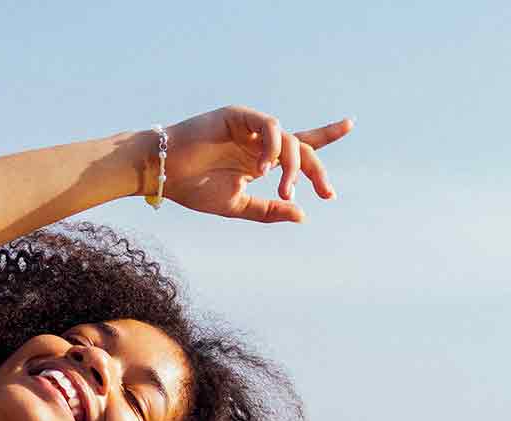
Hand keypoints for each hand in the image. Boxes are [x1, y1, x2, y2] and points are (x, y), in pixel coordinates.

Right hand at [158, 105, 353, 222]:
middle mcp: (259, 140)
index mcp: (260, 159)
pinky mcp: (237, 115)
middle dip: (316, 170)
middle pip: (301, 146)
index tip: (346, 138)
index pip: (300, 147)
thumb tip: (303, 215)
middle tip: (325, 192)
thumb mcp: (238, 206)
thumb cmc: (194, 189)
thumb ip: (269, 210)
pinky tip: (265, 168)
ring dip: (293, 166)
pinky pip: (269, 126)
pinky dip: (273, 147)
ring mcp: (249, 126)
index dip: (325, 138)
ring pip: (288, 139)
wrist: (164, 174)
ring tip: (285, 189)